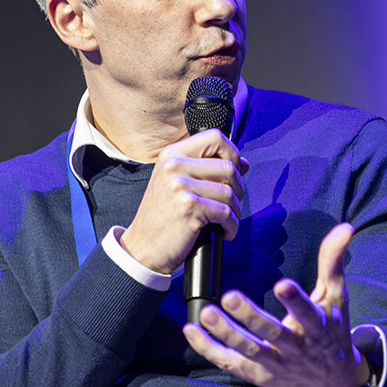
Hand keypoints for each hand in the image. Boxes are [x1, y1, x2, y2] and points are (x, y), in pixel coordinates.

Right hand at [115, 129, 248, 274]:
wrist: (143, 248)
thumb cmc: (163, 218)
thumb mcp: (178, 184)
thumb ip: (207, 169)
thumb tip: (243, 163)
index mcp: (172, 154)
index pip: (215, 137)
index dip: (232, 154)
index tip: (233, 172)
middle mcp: (174, 165)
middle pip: (229, 166)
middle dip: (238, 188)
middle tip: (230, 204)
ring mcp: (180, 185)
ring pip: (230, 192)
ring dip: (235, 211)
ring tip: (225, 221)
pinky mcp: (189, 206)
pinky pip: (227, 212)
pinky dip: (232, 225)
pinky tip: (224, 231)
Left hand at [184, 222, 372, 386]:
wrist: (332, 382)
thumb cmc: (332, 331)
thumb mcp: (336, 297)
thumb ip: (333, 262)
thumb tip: (344, 228)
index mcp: (317, 328)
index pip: (307, 314)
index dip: (295, 301)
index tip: (282, 285)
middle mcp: (296, 349)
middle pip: (272, 334)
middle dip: (250, 317)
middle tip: (230, 296)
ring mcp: (275, 365)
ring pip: (248, 350)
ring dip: (226, 333)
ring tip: (207, 313)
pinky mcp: (258, 374)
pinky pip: (230, 363)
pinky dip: (209, 349)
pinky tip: (192, 331)